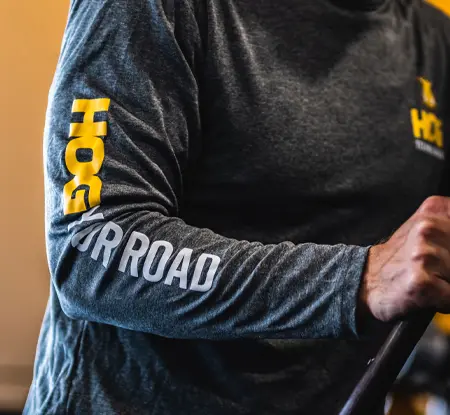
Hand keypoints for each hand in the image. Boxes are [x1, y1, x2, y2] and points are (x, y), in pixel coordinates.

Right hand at [360, 196, 449, 322]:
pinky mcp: (422, 283)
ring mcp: (425, 254)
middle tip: (439, 270)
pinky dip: (445, 303)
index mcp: (435, 209)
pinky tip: (428, 294)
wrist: (366, 280)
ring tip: (433, 281)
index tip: (446, 255)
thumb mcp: (429, 229)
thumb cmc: (401, 259)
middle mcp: (429, 227)